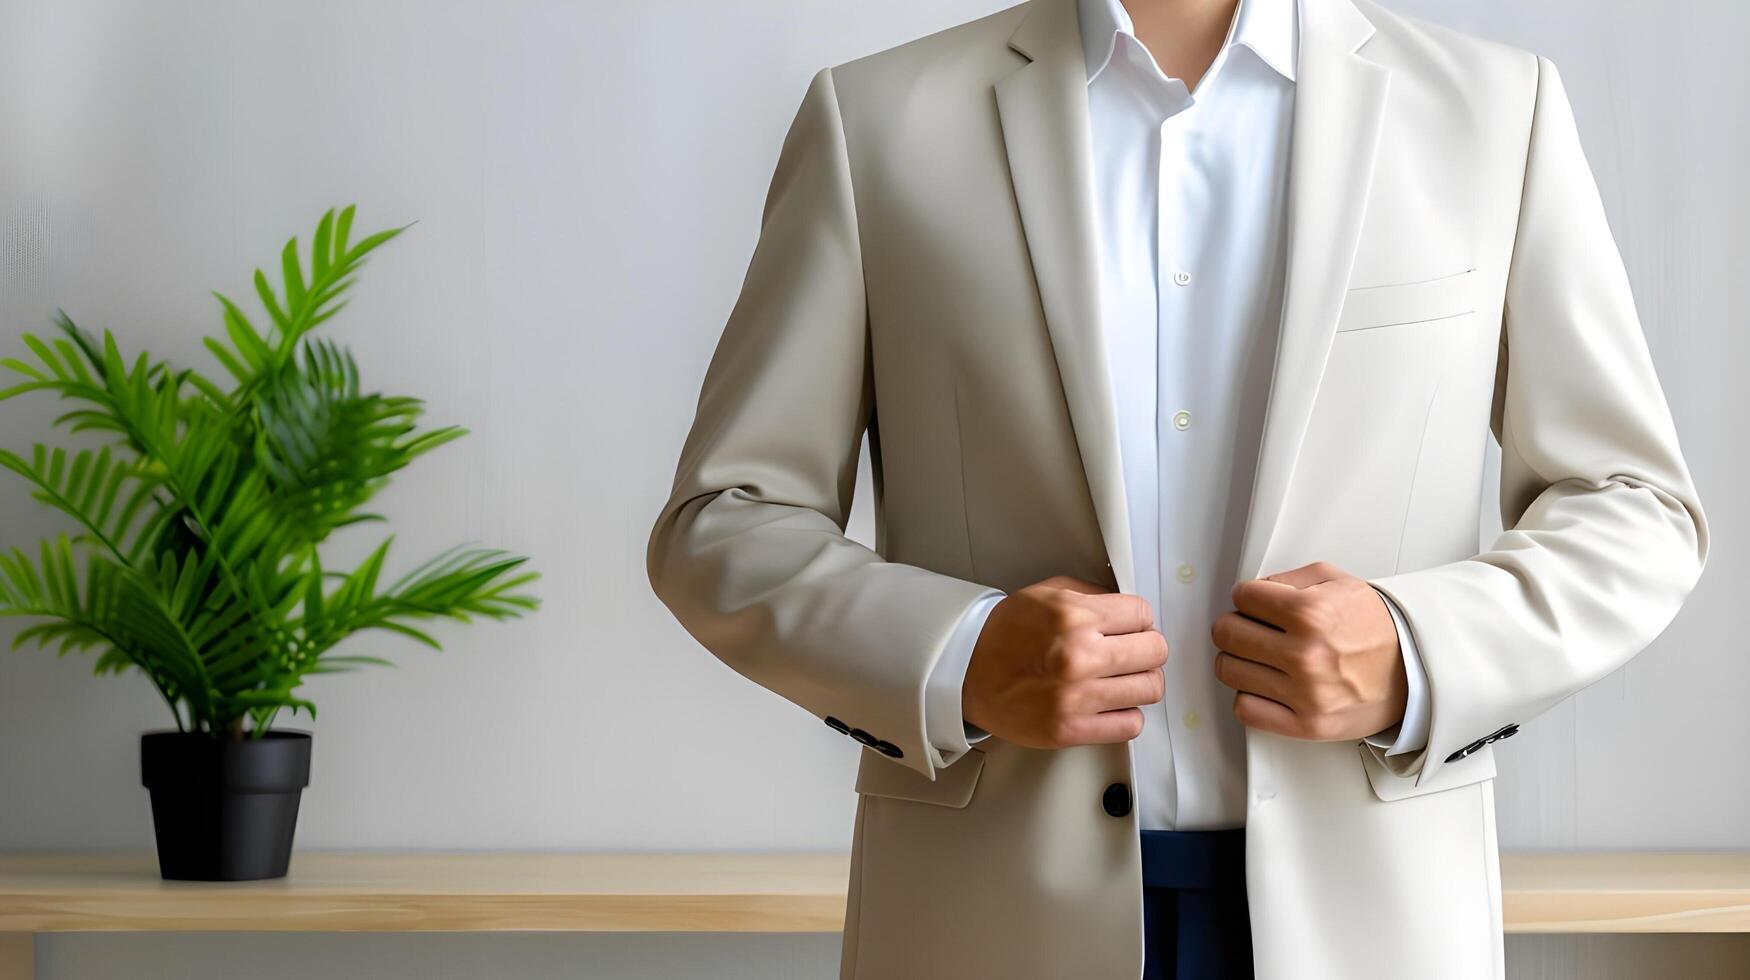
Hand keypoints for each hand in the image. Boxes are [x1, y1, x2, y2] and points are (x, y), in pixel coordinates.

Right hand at [962, 575, 1168, 748]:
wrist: (965, 674)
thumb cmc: (1004, 634)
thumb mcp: (1045, 593)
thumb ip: (1091, 595)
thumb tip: (1130, 611)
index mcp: (1074, 616)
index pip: (1143, 614)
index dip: (1138, 620)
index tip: (1130, 628)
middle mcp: (1079, 656)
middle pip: (1156, 651)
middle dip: (1145, 649)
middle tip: (1129, 653)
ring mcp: (1076, 697)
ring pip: (1150, 688)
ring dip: (1139, 682)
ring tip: (1121, 679)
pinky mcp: (1070, 729)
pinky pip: (1130, 725)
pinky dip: (1126, 715)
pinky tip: (1110, 705)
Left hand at [1211, 561, 1406, 740]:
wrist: (1416, 670)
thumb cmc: (1377, 628)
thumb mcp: (1338, 582)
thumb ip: (1288, 579)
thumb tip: (1250, 592)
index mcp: (1311, 613)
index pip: (1242, 597)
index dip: (1247, 597)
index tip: (1255, 604)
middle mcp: (1305, 654)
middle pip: (1226, 634)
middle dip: (1235, 625)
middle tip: (1250, 628)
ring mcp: (1305, 693)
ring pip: (1228, 670)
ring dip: (1239, 660)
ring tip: (1260, 657)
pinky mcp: (1306, 725)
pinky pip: (1245, 709)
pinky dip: (1249, 696)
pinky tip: (1265, 685)